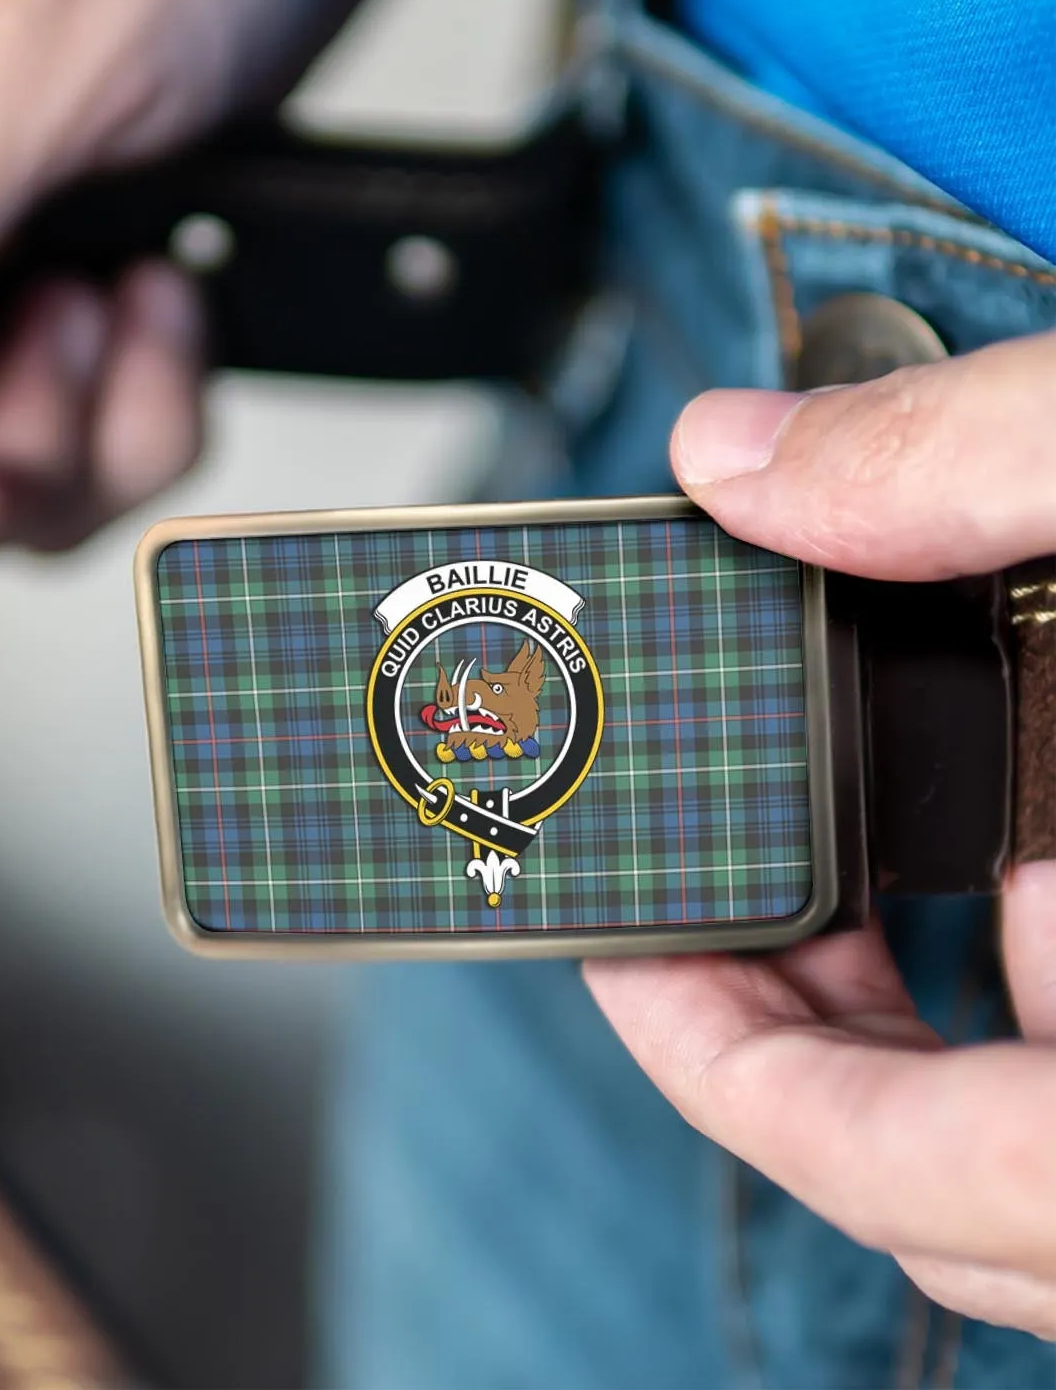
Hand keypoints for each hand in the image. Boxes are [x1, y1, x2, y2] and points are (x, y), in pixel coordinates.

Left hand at [586, 332, 1055, 1338]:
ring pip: (1026, 1144)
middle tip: (684, 896)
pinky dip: (1011, 988)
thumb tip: (742, 453)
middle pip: (951, 1177)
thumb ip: (981, 462)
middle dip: (797, 1028)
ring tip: (809, 870)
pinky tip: (990, 865)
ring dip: (903, 1013)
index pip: (925, 1171)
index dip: (737, 1073)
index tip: (617, 955)